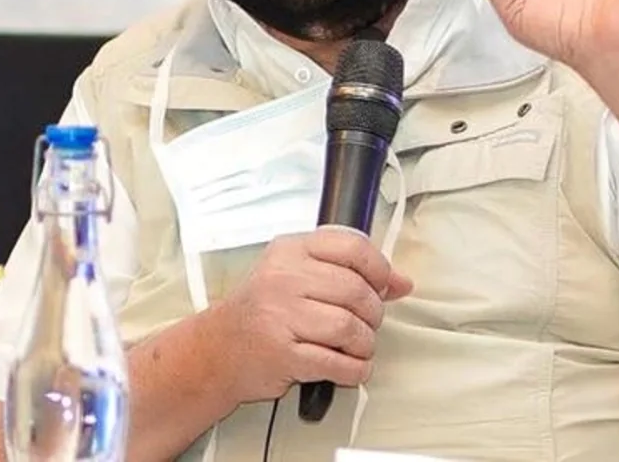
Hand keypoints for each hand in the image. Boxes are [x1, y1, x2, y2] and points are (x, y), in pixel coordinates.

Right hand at [206, 228, 412, 405]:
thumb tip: (401, 282)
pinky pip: (338, 364)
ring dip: (364, 345)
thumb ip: (348, 272)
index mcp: (290, 250)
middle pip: (357, 292)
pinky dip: (354, 370)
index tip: (382, 285)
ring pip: (351, 329)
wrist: (217, 350)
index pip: (352, 247)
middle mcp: (283, 278)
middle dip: (373, 314)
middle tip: (366, 323)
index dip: (379, 269)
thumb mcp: (297, 275)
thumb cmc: (262, 311)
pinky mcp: (283, 355)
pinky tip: (348, 366)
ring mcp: (280, 317)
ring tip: (355, 347)